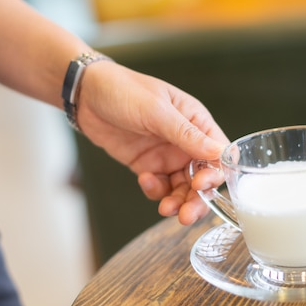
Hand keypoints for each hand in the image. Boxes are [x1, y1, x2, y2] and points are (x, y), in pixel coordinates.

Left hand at [76, 61, 228, 224]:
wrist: (86, 95)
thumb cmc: (124, 90)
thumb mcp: (156, 110)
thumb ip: (186, 134)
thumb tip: (218, 152)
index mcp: (196, 122)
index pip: (218, 154)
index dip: (215, 174)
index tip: (202, 186)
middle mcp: (186, 142)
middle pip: (203, 178)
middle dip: (197, 199)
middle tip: (186, 215)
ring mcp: (167, 155)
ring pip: (182, 188)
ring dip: (177, 201)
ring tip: (165, 209)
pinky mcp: (148, 165)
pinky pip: (160, 187)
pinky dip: (155, 191)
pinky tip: (145, 180)